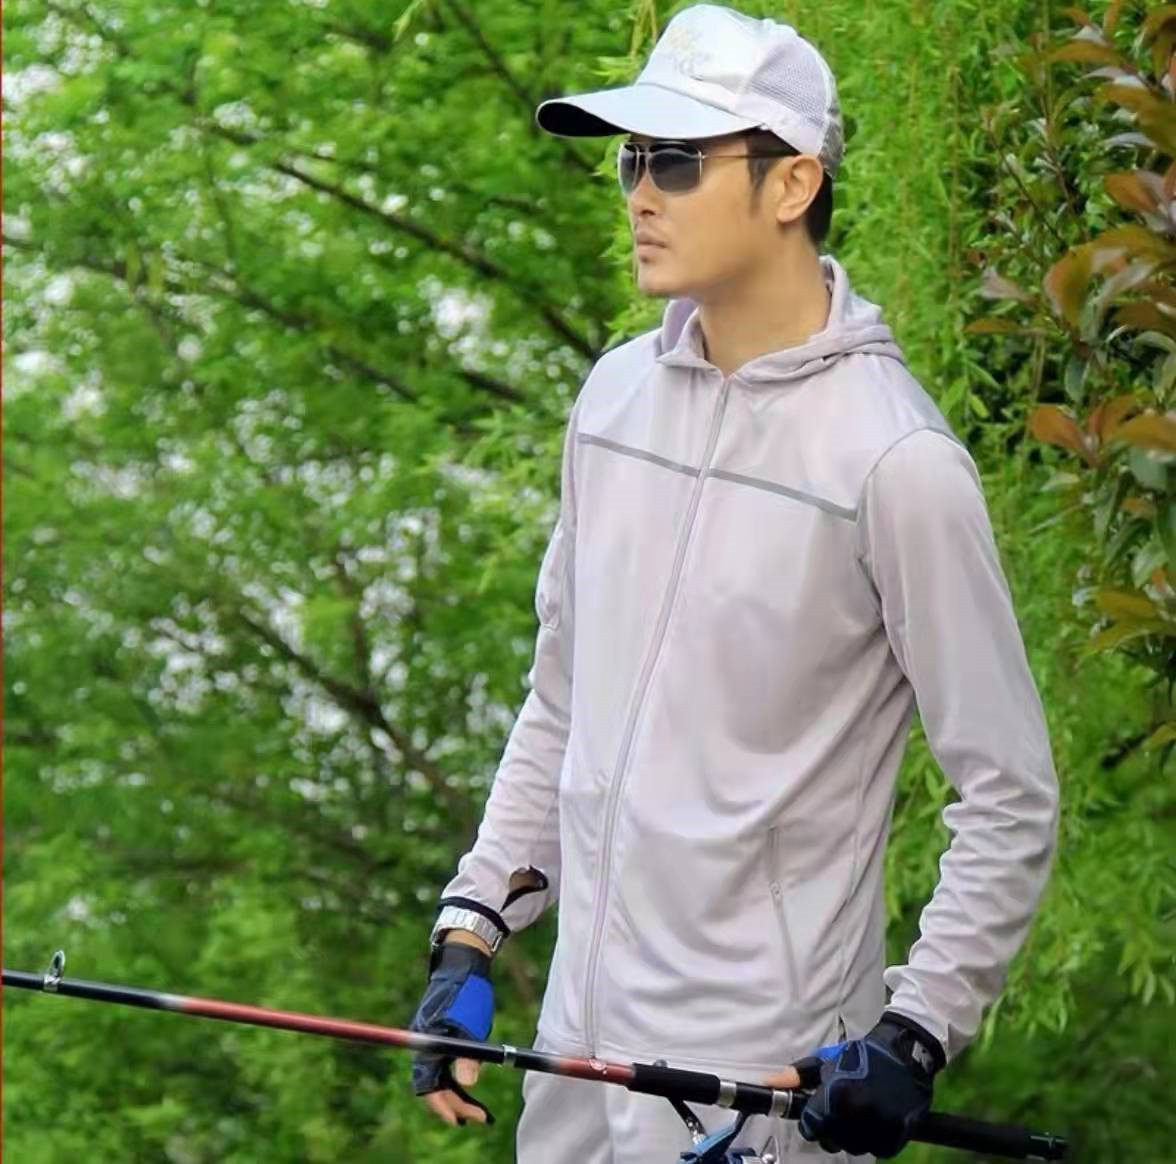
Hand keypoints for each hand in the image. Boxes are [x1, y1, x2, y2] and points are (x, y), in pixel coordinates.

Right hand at [409, 938, 495, 1126]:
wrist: (463, 962)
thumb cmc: (466, 991)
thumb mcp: (470, 1023)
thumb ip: (468, 1054)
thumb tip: (467, 1083)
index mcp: (428, 1045)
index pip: (430, 1087)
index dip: (445, 1106)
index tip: (464, 1120)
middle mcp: (426, 1045)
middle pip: (434, 1085)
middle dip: (455, 1103)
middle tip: (479, 1116)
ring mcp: (432, 1039)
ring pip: (441, 1075)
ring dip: (457, 1092)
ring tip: (477, 1107)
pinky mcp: (441, 1032)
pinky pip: (447, 1062)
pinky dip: (458, 1075)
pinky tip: (472, 1076)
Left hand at [778, 1012, 945, 1157]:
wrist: (905, 1053)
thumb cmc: (863, 1055)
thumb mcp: (827, 1060)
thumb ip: (798, 1076)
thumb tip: (770, 1083)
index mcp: (836, 1095)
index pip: (810, 1127)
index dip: (810, 1121)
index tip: (816, 1113)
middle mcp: (857, 1115)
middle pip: (830, 1141)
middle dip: (829, 1128)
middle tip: (838, 1111)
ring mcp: (878, 1127)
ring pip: (853, 1147)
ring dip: (850, 1135)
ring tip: (856, 1113)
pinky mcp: (897, 1135)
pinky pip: (876, 1149)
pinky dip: (872, 1139)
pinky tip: (873, 1120)